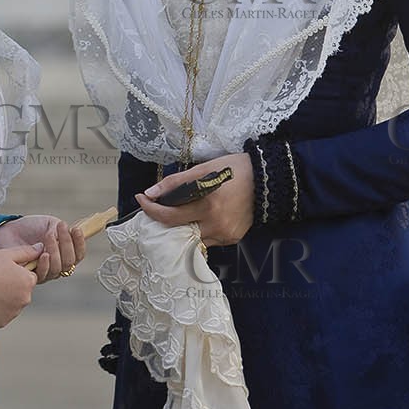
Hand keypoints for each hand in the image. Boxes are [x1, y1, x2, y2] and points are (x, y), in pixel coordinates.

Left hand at [0, 214, 85, 282]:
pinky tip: (43, 253)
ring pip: (58, 269)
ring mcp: (45, 272)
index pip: (78, 254)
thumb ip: (61, 231)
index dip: (80, 243)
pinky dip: (46, 264)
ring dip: (56, 251)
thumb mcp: (50, 224)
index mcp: (64, 252)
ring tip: (48, 236)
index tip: (76, 229)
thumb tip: (67, 239)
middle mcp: (57, 265)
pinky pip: (44, 275)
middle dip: (67, 244)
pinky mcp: (31, 277)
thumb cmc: (30, 227)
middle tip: (59, 228)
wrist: (9, 230)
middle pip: (70, 262)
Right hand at [0, 245, 41, 327]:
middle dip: (12, 288)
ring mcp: (13, 312)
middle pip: (22, 293)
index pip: (29, 278)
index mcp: (28, 281)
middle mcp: (25, 299)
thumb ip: (27, 252)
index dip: (16, 273)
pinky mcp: (1, 322)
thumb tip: (41, 248)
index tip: (3, 271)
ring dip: (5, 300)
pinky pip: (2, 315)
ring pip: (12, 305)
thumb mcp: (6, 254)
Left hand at [134, 154, 253, 245]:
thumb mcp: (204, 169)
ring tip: (177, 212)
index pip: (170, 216)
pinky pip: (209, 239)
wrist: (267, 179)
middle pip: (179, 232)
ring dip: (182, 228)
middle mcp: (217, 225)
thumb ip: (176, 182)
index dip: (151, 210)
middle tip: (156, 209)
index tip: (140, 199)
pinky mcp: (233, 238)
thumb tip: (150, 192)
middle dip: (164, 222)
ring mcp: (226, 235)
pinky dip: (199, 230)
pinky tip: (198, 217)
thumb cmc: (234, 169)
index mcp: (208, 206)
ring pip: (194, 239)